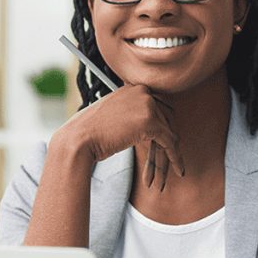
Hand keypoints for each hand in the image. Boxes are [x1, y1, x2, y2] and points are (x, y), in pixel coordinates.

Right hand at [57, 84, 184, 190]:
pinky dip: (175, 157)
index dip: (163, 126)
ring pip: (168, 132)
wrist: (78, 139)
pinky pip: (170, 141)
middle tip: (170, 160)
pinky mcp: (151, 122)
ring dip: (170, 153)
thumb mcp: (113, 113)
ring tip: (175, 170)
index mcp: (133, 87)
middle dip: (168, 140)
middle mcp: (143, 91)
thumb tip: (150, 125)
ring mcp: (148, 105)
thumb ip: (131, 113)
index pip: (159, 105)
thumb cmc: (90, 131)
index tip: (166, 141)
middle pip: (167, 118)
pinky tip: (179, 170)